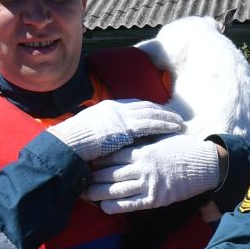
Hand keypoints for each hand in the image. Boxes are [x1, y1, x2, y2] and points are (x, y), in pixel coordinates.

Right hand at [46, 99, 184, 162]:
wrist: (69, 143)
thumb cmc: (74, 143)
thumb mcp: (88, 132)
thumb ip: (99, 132)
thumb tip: (102, 139)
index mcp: (108, 108)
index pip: (133, 105)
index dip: (148, 109)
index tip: (158, 112)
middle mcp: (117, 108)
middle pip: (146, 106)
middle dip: (161, 110)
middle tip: (175, 115)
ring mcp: (123, 116)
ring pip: (152, 113)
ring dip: (168, 117)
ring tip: (180, 122)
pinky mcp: (127, 127)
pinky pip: (152, 124)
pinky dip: (165, 125)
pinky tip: (176, 128)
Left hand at [86, 135, 224, 212]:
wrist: (205, 163)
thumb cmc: (184, 149)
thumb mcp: (160, 140)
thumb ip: (142, 142)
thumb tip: (127, 140)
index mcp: (142, 150)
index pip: (112, 155)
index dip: (96, 160)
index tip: (85, 163)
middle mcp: (142, 166)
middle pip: (109, 173)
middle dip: (92, 178)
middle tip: (78, 182)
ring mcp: (149, 182)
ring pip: (117, 189)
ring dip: (99, 193)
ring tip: (85, 195)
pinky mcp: (157, 198)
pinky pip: (132, 204)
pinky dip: (116, 206)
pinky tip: (105, 208)